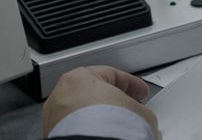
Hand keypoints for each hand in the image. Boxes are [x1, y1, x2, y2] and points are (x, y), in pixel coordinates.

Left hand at [42, 66, 159, 138]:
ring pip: (82, 112)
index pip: (112, 74)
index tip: (139, 92)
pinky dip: (89, 131)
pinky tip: (105, 136)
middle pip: (94, 92)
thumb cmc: (108, 124)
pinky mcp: (53, 135)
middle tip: (129, 110)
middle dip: (113, 101)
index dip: (131, 84)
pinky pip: (77, 129)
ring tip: (118, 128)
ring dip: (100, 118)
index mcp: (81, 76)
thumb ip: (138, 106)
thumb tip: (142, 116)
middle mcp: (63, 93)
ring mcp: (55, 116)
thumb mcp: (139, 108)